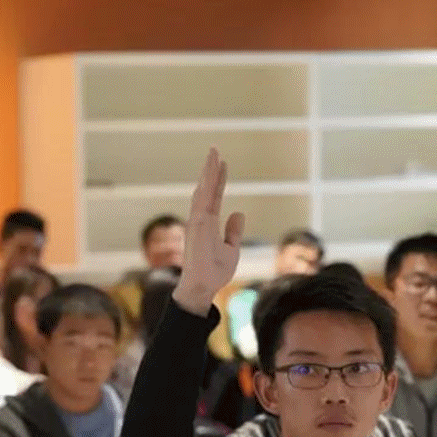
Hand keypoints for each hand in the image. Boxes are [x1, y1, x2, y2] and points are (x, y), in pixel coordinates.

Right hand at [172, 149, 245, 314]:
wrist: (203, 287)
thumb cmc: (215, 272)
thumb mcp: (231, 249)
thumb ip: (233, 231)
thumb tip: (239, 213)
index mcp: (208, 224)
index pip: (215, 197)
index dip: (218, 180)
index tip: (222, 164)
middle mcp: (201, 219)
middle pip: (206, 189)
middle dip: (211, 169)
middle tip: (215, 149)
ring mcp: (198, 221)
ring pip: (204, 191)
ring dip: (209, 172)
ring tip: (214, 154)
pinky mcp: (198, 225)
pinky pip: (204, 200)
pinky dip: (208, 185)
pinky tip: (212, 171)